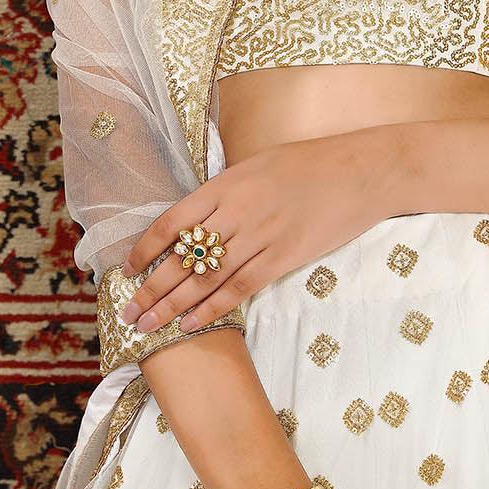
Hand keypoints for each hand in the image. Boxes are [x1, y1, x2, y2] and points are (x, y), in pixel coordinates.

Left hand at [120, 129, 396, 334]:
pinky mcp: (284, 257)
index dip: (144, 249)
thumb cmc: (310, 164)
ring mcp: (260, 236)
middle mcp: (236, 211)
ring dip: (173, 305)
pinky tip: (191, 324)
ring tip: (149, 325)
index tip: (127, 270)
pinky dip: (212, 309)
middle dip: (150, 288)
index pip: (171, 222)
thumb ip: (226, 192)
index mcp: (225, 185)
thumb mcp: (257, 165)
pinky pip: (239, 288)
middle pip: (181, 257)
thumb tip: (197, 220)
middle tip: (128, 313)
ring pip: (205, 278)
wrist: (361, 170)